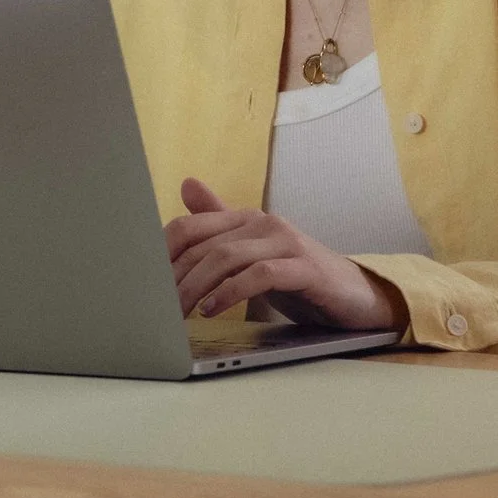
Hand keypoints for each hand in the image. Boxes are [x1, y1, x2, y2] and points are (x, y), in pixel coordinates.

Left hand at [166, 177, 405, 335]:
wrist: (356, 297)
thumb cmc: (298, 277)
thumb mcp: (251, 256)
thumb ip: (220, 225)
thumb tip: (186, 184)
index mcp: (245, 220)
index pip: (189, 228)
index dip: (161, 255)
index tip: (141, 285)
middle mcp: (264, 223)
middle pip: (203, 245)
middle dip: (174, 279)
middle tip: (154, 309)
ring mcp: (286, 242)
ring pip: (227, 258)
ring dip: (197, 288)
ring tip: (179, 313)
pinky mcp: (305, 268)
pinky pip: (260, 275)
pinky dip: (232, 293)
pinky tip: (214, 310)